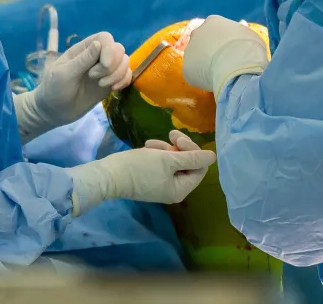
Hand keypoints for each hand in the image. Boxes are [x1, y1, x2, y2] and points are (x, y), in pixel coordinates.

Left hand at [14, 32, 130, 140]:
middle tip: (95, 78)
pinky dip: (124, 81)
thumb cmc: (54, 90)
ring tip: (102, 85)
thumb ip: (82, 60)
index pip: (105, 38)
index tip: (104, 66)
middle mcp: (96, 56)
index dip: (109, 49)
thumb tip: (98, 44)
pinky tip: (113, 89)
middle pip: (118, 49)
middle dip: (112, 65)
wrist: (55, 111)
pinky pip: (126, 75)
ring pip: (124, 61)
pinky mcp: (109, 83)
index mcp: (82, 50)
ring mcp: (104, 70)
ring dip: (118, 74)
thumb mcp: (64, 74)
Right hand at [65, 131, 215, 215]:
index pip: (199, 167)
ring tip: (151, 144)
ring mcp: (162, 184)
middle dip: (179, 148)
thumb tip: (213, 157)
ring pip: (174, 161)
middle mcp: (174, 189)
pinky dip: (157, 153)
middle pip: (188, 163)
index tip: (178, 138)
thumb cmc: (139, 168)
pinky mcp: (151, 177)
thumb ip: (192, 157)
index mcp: (181, 189)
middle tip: (171, 134)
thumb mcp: (168, 159)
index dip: (193, 150)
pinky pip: (162, 163)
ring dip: (165, 148)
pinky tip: (147, 147)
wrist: (109, 175)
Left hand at [181, 15, 268, 93]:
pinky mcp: (186, 69)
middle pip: (201, 41)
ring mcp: (189, 50)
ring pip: (196, 58)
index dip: (222, 40)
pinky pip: (195, 74)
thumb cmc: (249, 49)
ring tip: (219, 74)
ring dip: (204, 64)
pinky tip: (214, 82)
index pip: (215, 28)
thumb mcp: (248, 35)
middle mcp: (197, 32)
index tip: (229, 49)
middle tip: (222, 61)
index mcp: (213, 21)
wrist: (238, 68)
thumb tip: (238, 42)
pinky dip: (203, 78)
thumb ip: (238, 36)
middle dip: (209, 50)